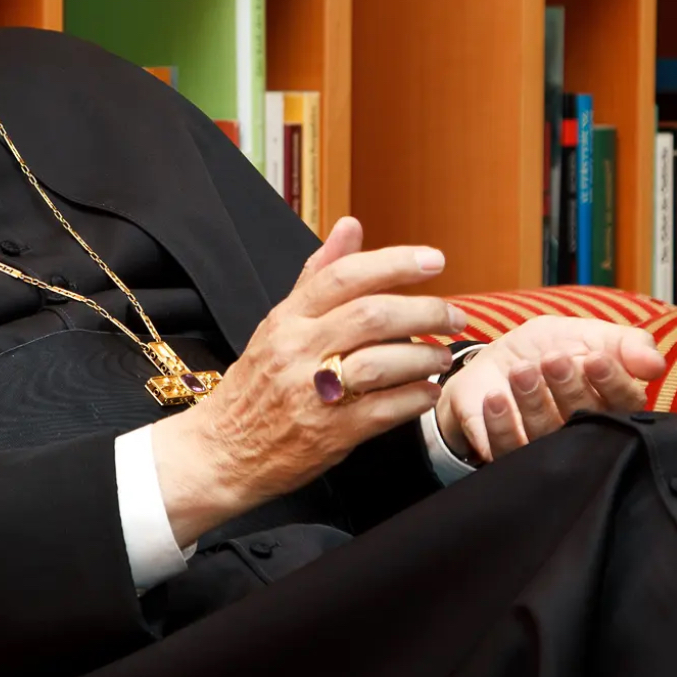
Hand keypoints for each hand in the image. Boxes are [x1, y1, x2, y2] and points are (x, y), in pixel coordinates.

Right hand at [152, 217, 464, 546]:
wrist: (222, 451)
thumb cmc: (256, 385)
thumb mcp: (278, 324)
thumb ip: (319, 276)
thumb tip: (351, 225)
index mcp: (287, 319)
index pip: (344, 276)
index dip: (395, 263)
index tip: (434, 260)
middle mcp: (297, 351)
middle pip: (371, 316)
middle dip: (425, 311)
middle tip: (454, 315)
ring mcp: (312, 394)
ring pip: (382, 363)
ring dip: (424, 357)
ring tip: (442, 355)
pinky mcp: (329, 434)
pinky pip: (384, 411)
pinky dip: (415, 399)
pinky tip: (427, 392)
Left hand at [435, 316, 665, 463]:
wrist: (497, 360)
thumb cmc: (551, 349)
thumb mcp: (588, 335)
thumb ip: (626, 345)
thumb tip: (657, 365)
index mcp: (612, 406)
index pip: (626, 405)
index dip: (612, 383)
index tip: (594, 359)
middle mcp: (585, 435)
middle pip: (586, 421)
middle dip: (569, 388)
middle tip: (552, 359)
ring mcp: (548, 452)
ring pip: (546, 436)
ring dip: (534, 401)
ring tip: (521, 370)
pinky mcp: (511, 459)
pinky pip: (508, 451)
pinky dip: (501, 424)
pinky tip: (494, 397)